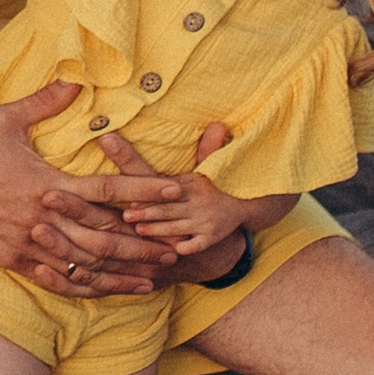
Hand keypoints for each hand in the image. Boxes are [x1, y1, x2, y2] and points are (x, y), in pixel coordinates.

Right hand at [0, 85, 155, 288]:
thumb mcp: (4, 119)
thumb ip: (44, 102)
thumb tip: (76, 80)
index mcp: (46, 182)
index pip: (107, 190)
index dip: (144, 190)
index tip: (174, 191)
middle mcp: (42, 217)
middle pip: (104, 237)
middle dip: (142, 244)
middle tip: (175, 250)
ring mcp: (27, 243)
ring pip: (84, 266)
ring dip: (120, 274)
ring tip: (151, 280)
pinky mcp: (11, 259)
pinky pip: (54, 280)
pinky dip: (83, 288)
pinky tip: (105, 292)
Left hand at [76, 125, 280, 275]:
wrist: (246, 206)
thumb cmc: (212, 188)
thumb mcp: (207, 168)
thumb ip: (203, 150)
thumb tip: (217, 123)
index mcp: (194, 182)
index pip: (166, 185)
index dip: (148, 191)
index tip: (129, 194)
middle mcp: (200, 200)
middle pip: (168, 207)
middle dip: (147, 212)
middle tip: (126, 215)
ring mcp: (206, 220)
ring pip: (178, 226)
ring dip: (158, 229)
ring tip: (139, 230)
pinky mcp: (212, 236)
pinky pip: (197, 244)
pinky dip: (186, 246)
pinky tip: (172, 251)